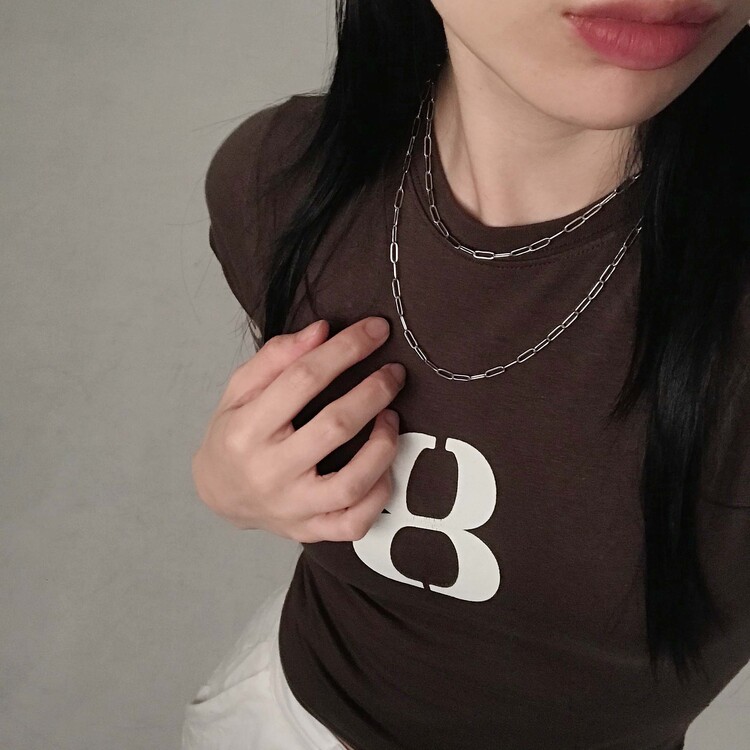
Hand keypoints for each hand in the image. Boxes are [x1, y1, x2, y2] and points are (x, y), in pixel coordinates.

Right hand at [191, 316, 405, 541]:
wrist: (219, 494)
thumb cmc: (233, 435)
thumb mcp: (239, 389)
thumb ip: (276, 357)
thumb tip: (322, 331)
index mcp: (246, 429)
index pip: (303, 379)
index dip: (346, 349)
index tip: (376, 330)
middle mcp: (269, 471)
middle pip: (335, 427)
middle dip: (374, 391)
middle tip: (394, 372)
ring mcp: (292, 506)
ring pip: (351, 482)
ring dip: (383, 445)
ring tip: (391, 418)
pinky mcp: (309, 530)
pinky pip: (354, 522)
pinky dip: (378, 494)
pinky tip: (383, 467)